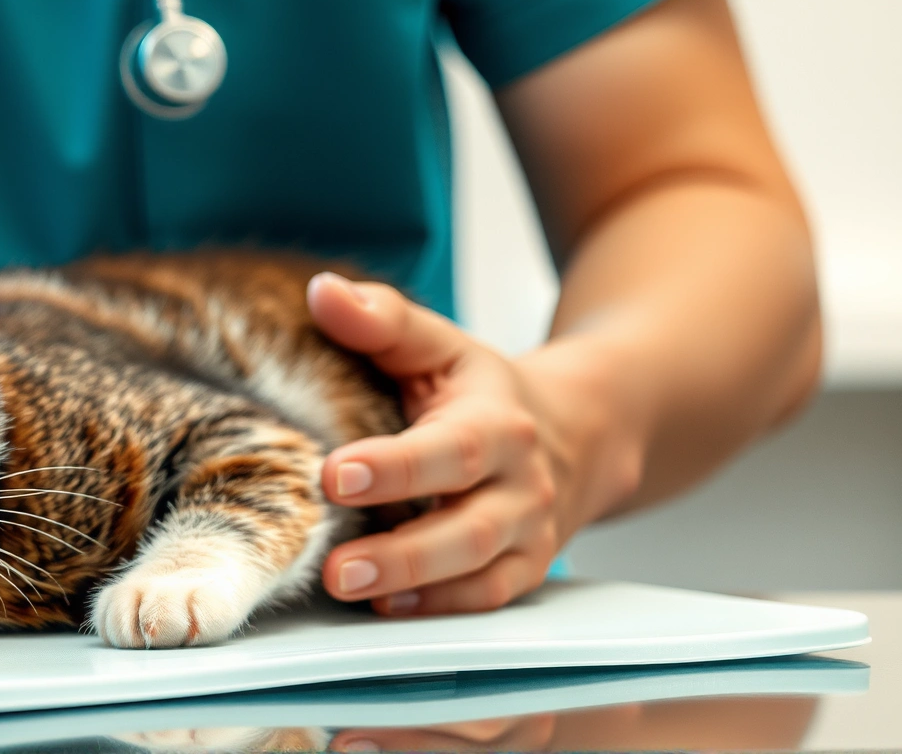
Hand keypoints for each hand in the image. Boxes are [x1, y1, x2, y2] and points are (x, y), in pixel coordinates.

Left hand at [306, 272, 629, 615]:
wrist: (578, 433)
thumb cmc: (484, 390)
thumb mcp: (440, 344)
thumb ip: (382, 319)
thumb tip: (323, 292)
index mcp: (497, 423)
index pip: (450, 449)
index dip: (395, 466)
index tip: (335, 473)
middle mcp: (521, 484)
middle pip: (468, 526)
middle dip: (402, 552)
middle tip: (336, 565)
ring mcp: (527, 533)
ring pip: (479, 570)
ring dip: (414, 586)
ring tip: (349, 589)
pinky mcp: (525, 569)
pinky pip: (489, 598)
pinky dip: (442, 609)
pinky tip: (388, 608)